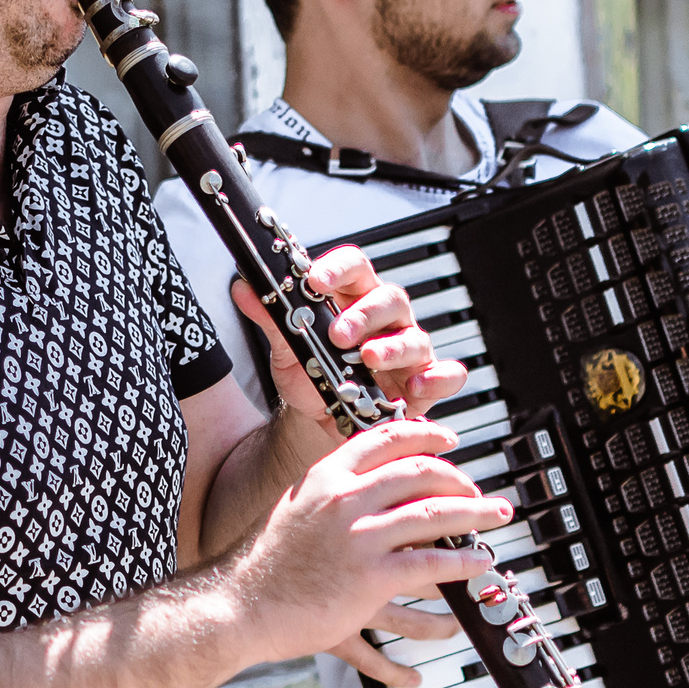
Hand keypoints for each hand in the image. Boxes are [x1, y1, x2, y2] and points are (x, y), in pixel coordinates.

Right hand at [229, 418, 506, 680]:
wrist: (238, 608)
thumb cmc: (261, 566)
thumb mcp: (293, 511)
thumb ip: (329, 496)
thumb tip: (366, 490)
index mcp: (324, 477)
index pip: (386, 439)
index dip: (426, 436)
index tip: (449, 442)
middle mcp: (344, 499)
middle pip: (420, 473)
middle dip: (460, 479)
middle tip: (478, 491)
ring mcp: (358, 538)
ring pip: (435, 515)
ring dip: (475, 515)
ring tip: (496, 518)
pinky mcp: (369, 579)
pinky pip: (431, 565)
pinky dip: (462, 563)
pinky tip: (478, 563)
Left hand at [232, 245, 466, 437]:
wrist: (320, 420)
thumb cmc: (311, 374)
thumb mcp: (285, 348)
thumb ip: (270, 317)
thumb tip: (242, 287)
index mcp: (353, 300)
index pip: (355, 268)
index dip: (339, 267)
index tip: (315, 278)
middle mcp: (386, 320)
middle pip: (389, 298)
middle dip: (365, 314)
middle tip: (338, 333)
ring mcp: (408, 350)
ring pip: (414, 337)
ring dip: (392, 346)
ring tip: (367, 359)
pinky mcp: (425, 382)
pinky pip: (446, 375)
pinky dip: (438, 378)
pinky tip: (417, 385)